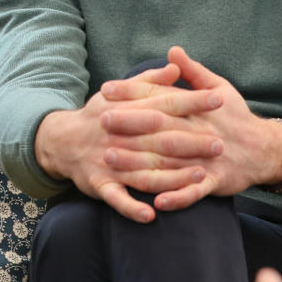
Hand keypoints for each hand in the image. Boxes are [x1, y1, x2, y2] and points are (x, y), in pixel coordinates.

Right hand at [35, 62, 221, 222]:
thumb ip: (148, 81)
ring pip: (143, 171)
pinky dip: (132, 207)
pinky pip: (117, 199)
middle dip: (190, 141)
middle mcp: (117, 136)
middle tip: (219, 143)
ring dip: (171, 176)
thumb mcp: (117, 93)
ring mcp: (107, 162)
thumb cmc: (97, 115)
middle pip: (158, 139)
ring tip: (199, 176)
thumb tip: (175, 66)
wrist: (61, 141)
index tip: (217, 99)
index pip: (163, 104)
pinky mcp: (99, 185)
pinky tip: (151, 215)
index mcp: (124, 110)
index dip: (191, 102)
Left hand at [101, 46, 281, 212]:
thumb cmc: (235, 117)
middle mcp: (199, 130)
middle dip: (129, 123)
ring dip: (138, 161)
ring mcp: (206, 157)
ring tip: (109, 159)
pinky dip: (177, 197)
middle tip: (101, 121)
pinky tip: (155, 202)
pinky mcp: (215, 181)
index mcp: (196, 107)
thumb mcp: (219, 88)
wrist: (265, 150)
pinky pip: (194, 192)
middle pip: (159, 125)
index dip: (132, 92)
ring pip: (168, 160)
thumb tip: (173, 50)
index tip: (105, 89)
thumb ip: (194, 71)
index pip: (160, 96)